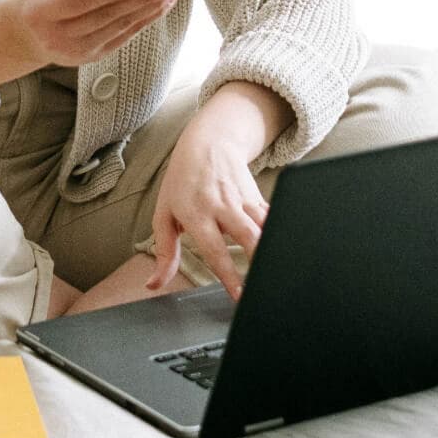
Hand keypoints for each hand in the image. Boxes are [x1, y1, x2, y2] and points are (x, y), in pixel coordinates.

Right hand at [13, 0, 181, 71]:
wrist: (33, 33)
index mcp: (41, 13)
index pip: (80, 3)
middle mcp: (59, 37)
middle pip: (107, 17)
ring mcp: (78, 51)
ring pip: (121, 27)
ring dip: (150, 7)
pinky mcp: (94, 56)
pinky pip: (125, 35)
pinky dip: (146, 18)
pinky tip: (163, 2)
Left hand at [146, 122, 268, 301]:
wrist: (206, 142)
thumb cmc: (181, 182)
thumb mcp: (164, 214)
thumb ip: (164, 252)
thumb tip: (153, 284)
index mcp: (197, 213)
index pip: (215, 249)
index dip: (228, 273)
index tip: (239, 295)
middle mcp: (222, 205)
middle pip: (246, 233)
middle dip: (258, 258)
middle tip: (266, 284)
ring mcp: (241, 198)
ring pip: (263, 223)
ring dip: (272, 245)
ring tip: (278, 270)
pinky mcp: (256, 195)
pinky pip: (271, 215)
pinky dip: (279, 231)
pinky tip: (284, 247)